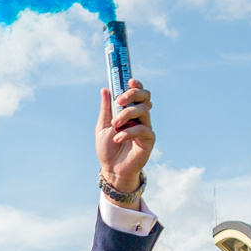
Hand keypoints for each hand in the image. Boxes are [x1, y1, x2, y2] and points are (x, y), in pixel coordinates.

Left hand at [96, 79, 153, 198]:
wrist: (111, 169)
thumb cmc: (108, 149)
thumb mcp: (102, 126)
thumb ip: (106, 109)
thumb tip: (105, 89)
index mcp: (129, 112)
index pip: (138, 93)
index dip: (136, 85)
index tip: (129, 81)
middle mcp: (140, 117)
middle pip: (145, 97)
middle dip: (133, 94)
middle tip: (120, 100)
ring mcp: (146, 127)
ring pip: (143, 110)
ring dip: (127, 114)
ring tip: (115, 125)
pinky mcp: (149, 139)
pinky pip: (142, 129)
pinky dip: (128, 132)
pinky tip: (118, 138)